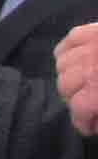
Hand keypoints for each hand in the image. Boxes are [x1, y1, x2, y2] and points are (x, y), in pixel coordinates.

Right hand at [58, 21, 97, 137]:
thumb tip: (95, 124)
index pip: (79, 108)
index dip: (83, 123)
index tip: (89, 129)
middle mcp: (92, 64)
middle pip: (65, 85)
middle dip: (76, 99)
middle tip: (90, 104)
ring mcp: (93, 43)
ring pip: (63, 62)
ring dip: (70, 74)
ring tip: (84, 81)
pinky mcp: (96, 29)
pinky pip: (70, 38)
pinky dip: (68, 49)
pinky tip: (77, 58)